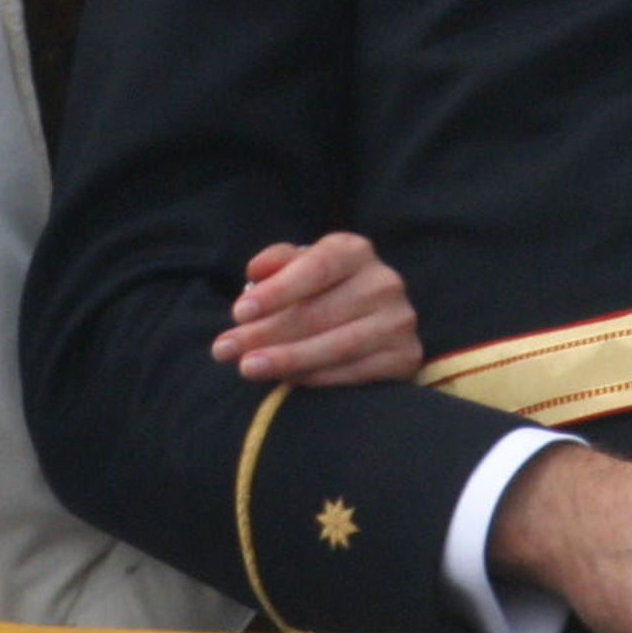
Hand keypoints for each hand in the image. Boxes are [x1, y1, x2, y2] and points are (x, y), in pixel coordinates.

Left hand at [209, 232, 419, 385]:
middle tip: (225, 350)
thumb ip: (278, 263)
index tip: (238, 313)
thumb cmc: (323, 290)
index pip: (316, 267)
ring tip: (248, 368)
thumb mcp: (301, 267)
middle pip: (320, 311)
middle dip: (267, 332)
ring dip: (287, 359)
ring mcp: (399, 321)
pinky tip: (286, 382)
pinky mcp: (405, 357)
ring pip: (337, 345)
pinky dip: (317, 379)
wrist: (373, 323)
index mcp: (356, 250)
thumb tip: (255, 272)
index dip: (277, 291)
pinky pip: (355, 372)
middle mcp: (384, 282)